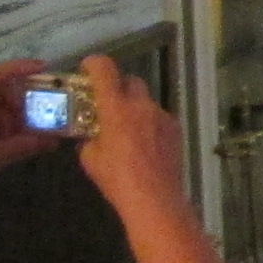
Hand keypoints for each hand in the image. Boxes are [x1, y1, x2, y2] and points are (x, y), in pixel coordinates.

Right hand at [75, 55, 189, 217]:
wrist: (154, 198)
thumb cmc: (117, 178)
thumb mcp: (90, 159)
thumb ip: (88, 139)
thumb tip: (91, 135)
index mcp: (116, 107)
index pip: (104, 70)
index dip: (94, 63)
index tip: (87, 67)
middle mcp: (141, 105)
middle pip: (130, 81)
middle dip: (118, 87)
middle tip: (108, 104)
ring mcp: (162, 115)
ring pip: (146, 102)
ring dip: (135, 109)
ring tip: (127, 132)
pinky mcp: (175, 128)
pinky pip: (158, 118)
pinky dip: (149, 124)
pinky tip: (146, 145)